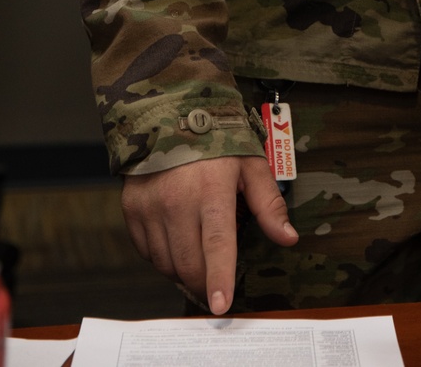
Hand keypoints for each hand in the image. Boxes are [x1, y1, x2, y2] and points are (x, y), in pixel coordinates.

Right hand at [122, 154, 296, 313]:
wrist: (170, 115)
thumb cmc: (216, 141)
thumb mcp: (250, 164)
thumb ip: (268, 203)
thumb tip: (288, 238)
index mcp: (211, 189)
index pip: (217, 243)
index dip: (219, 277)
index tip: (221, 306)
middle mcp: (177, 200)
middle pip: (190, 263)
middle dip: (205, 284)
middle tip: (216, 288)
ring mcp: (151, 207)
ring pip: (167, 263)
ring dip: (184, 272)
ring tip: (198, 260)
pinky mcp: (132, 210)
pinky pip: (148, 252)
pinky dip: (164, 258)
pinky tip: (177, 244)